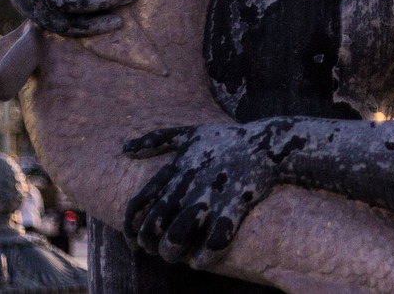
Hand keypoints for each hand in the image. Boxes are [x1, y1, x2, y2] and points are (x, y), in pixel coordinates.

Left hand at [123, 118, 299, 266]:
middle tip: (160, 251)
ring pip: (178, 237)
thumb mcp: (190, 132)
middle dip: (151, 246)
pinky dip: (205, 257)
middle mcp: (188, 185)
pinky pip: (215, 241)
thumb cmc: (227, 139)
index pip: (137, 206)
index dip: (130, 230)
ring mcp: (212, 196)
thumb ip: (156, 140)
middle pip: (153, 227)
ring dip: (174, 253)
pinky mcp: (235, 205)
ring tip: (179, 257)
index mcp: (175, 170)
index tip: (135, 242)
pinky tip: (203, 260)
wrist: (268, 142)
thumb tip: (124, 148)